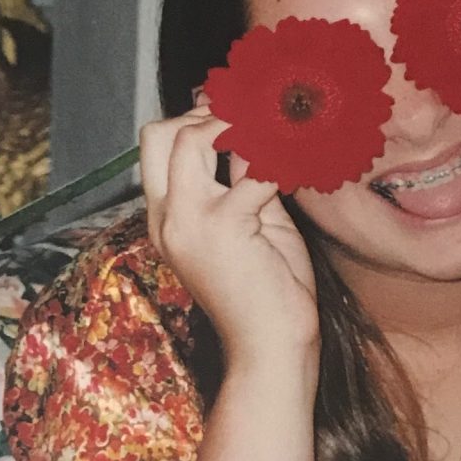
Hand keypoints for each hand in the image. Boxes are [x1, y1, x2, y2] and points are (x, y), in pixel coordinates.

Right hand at [140, 103, 318, 368]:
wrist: (272, 349)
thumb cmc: (269, 292)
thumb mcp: (252, 224)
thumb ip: (245, 181)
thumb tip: (257, 136)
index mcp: (168, 219)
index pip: (157, 147)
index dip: (197, 119)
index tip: (242, 112)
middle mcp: (168, 217)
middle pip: (159, 133)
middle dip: (205, 114)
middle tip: (252, 119)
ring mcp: (189, 221)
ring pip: (191, 138)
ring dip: (238, 125)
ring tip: (277, 132)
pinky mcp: (225, 227)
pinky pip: (254, 169)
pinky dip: (282, 158)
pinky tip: (303, 163)